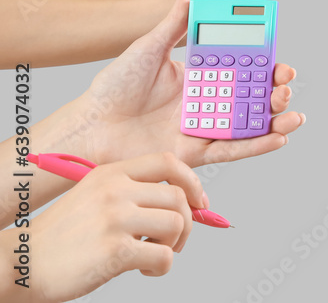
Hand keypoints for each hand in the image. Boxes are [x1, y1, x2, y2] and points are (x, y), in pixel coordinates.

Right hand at [30, 153, 204, 301]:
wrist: (23, 264)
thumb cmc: (63, 236)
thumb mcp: (94, 197)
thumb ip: (133, 193)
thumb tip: (186, 203)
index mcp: (110, 174)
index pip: (168, 162)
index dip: (191, 182)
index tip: (199, 202)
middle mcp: (114, 191)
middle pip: (178, 196)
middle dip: (187, 222)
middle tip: (172, 240)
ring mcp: (115, 220)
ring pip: (177, 224)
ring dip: (174, 244)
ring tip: (152, 254)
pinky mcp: (115, 252)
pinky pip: (164, 256)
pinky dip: (162, 268)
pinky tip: (143, 270)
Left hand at [74, 0, 305, 167]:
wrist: (91, 126)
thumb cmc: (115, 86)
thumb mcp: (148, 48)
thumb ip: (174, 23)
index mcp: (202, 74)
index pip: (242, 68)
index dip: (265, 65)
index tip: (280, 61)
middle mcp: (209, 100)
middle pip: (252, 96)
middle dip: (275, 92)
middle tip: (285, 86)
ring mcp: (205, 126)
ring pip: (250, 124)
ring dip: (276, 120)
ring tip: (292, 115)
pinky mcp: (196, 152)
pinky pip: (233, 149)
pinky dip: (257, 146)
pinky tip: (278, 139)